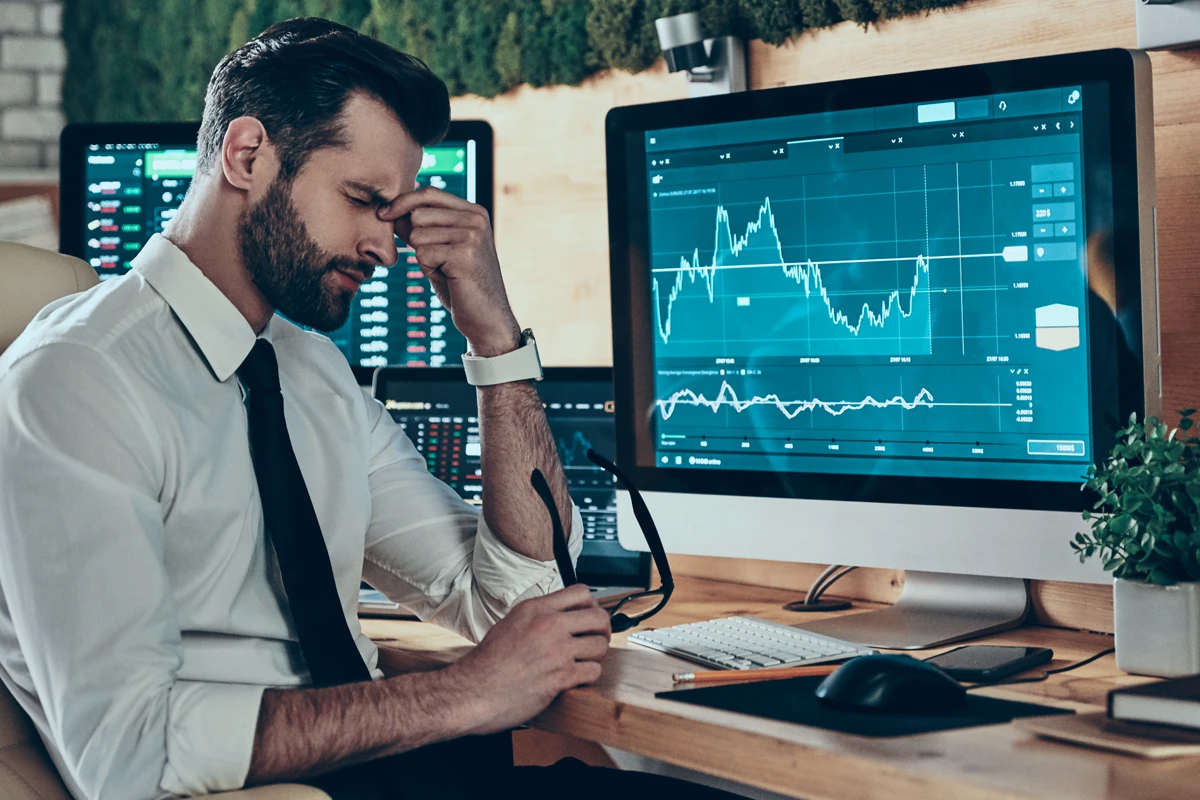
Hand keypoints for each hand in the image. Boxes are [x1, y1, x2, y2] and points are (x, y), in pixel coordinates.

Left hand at [380, 187, 520, 355]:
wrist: (486, 318)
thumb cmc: (461, 284)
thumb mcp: (441, 249)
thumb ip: (421, 227)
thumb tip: (388, 209)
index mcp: (474, 212)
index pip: (429, 193)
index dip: (402, 201)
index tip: (383, 214)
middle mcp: (476, 219)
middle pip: (419, 213)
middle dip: (416, 239)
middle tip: (438, 261)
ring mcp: (472, 235)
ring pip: (418, 235)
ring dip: (423, 257)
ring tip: (445, 270)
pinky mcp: (464, 254)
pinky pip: (423, 254)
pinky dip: (428, 270)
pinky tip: (448, 278)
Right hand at [449, 584, 610, 734]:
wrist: (471, 691)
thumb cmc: (486, 663)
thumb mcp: (510, 623)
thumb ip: (538, 616)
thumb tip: (563, 615)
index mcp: (535, 609)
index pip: (581, 592)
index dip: (590, 606)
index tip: (587, 619)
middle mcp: (548, 625)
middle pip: (599, 617)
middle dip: (601, 631)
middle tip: (594, 641)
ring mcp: (556, 651)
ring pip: (600, 646)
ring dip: (595, 656)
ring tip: (583, 662)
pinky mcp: (560, 676)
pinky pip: (593, 671)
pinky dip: (588, 677)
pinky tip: (575, 679)